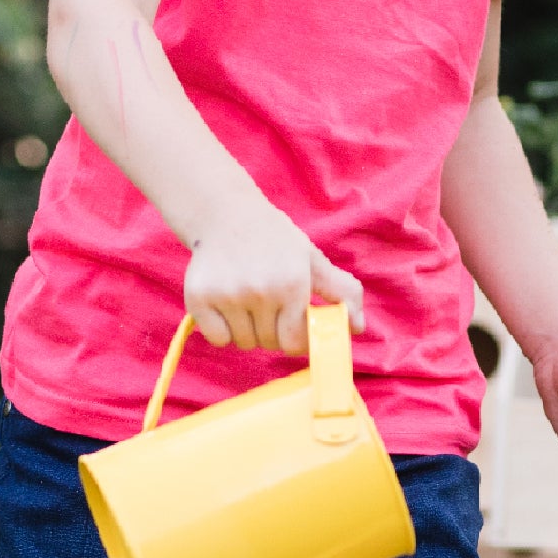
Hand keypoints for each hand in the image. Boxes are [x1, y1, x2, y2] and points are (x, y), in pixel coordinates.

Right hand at [184, 194, 365, 354]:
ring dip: (247, 330)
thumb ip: (341, 292)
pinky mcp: (199, 298)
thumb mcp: (312, 259)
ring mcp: (227, 295)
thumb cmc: (275, 240)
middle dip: (272, 331)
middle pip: (269, 343)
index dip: (294, 337)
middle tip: (267, 304)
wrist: (225, 214)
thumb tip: (358, 326)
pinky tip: (226, 304)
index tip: (291, 322)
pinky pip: (217, 338)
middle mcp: (260, 291)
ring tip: (247, 299)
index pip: (294, 342)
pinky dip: (221, 329)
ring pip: (243, 342)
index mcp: (292, 284)